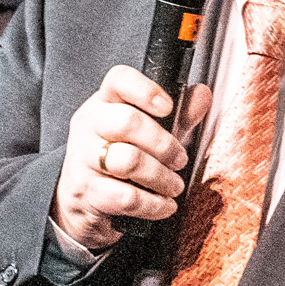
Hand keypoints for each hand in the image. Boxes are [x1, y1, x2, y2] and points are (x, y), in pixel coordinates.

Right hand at [53, 67, 209, 254]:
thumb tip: (202, 95)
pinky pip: (126, 197)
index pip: (119, 80)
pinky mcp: (85, 190)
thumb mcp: (151, 133)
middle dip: (163, 144)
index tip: (168, 107)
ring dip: (161, 177)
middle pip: (126, 122)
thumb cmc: (122, 157)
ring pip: (127, 161)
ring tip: (174, 186)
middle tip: (179, 159)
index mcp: (105, 102)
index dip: (145, 90)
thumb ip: (178, 115)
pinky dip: (153, 204)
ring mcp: (82, 158)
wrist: (84, 199)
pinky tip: (165, 205)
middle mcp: (89, 125)